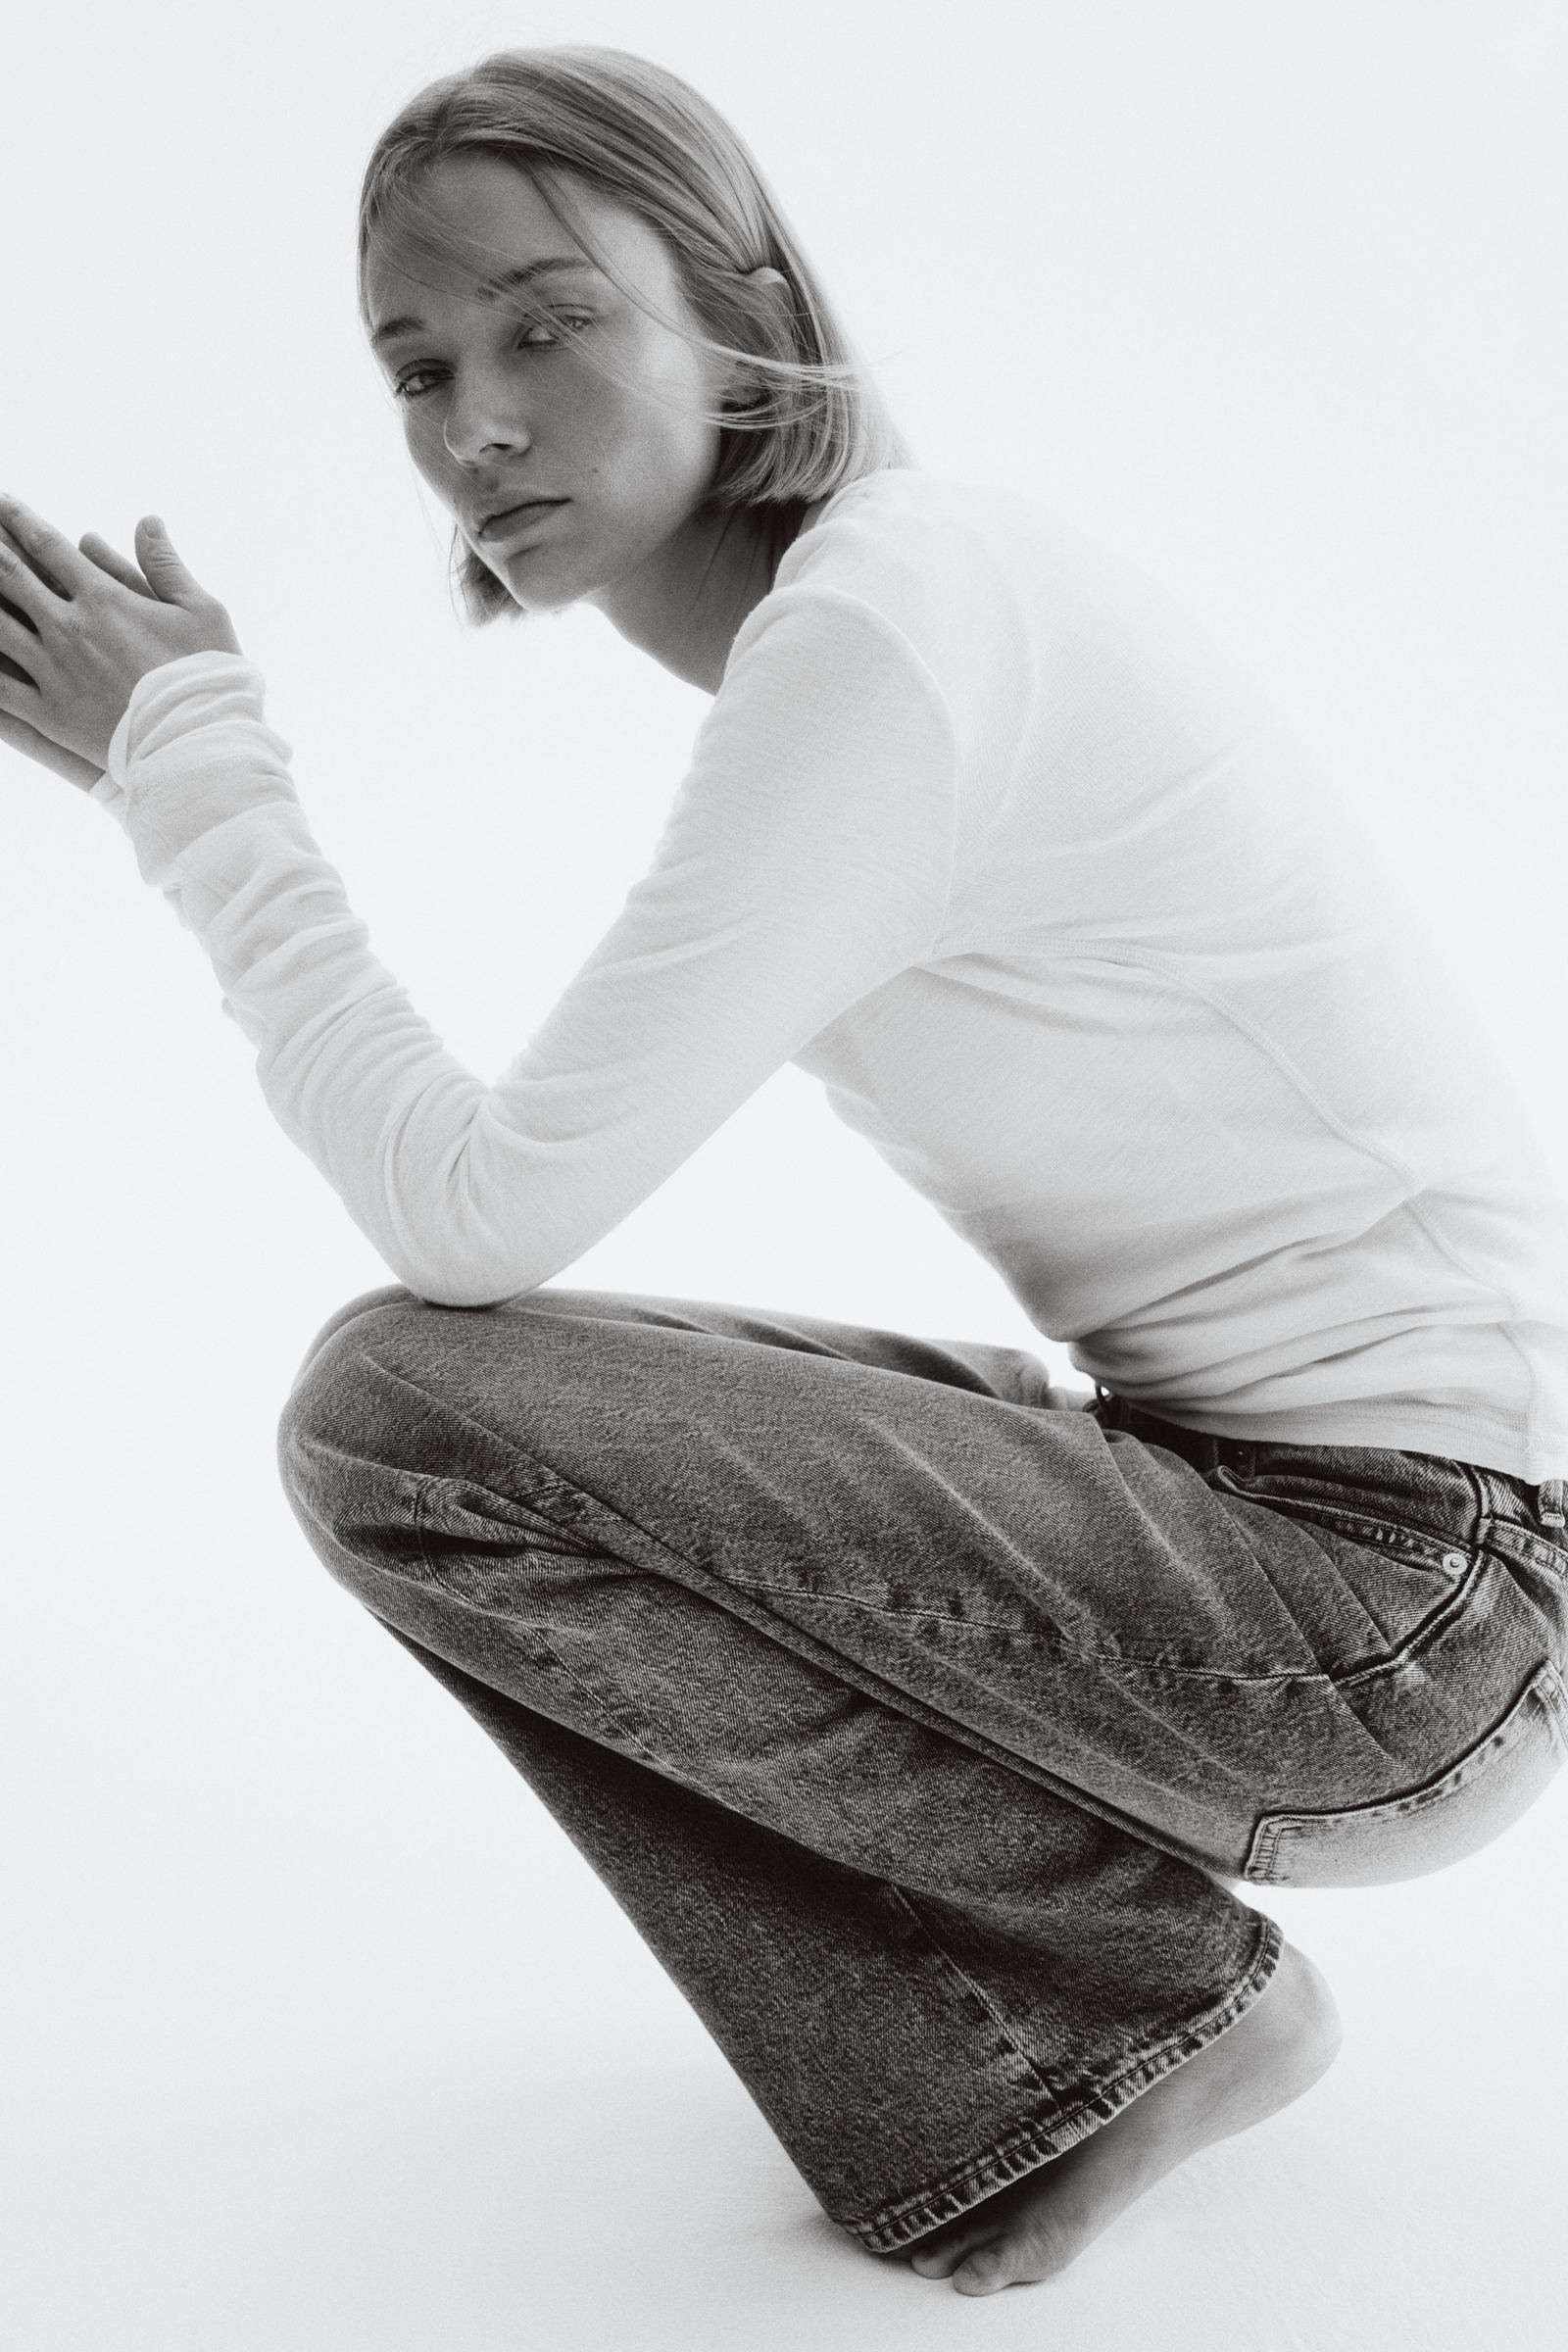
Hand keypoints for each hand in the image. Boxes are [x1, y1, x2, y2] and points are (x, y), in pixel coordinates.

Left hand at [0, 494, 240, 780]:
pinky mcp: (48, 714)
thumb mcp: (202, 612)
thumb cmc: (208, 677)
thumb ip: (166, 565)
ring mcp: (53, 671)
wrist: (200, 745)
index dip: (18, 518)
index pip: (47, 545)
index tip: (0, 501)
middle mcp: (69, 629)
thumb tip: (147, 521)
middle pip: (8, 575)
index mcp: (103, 599)